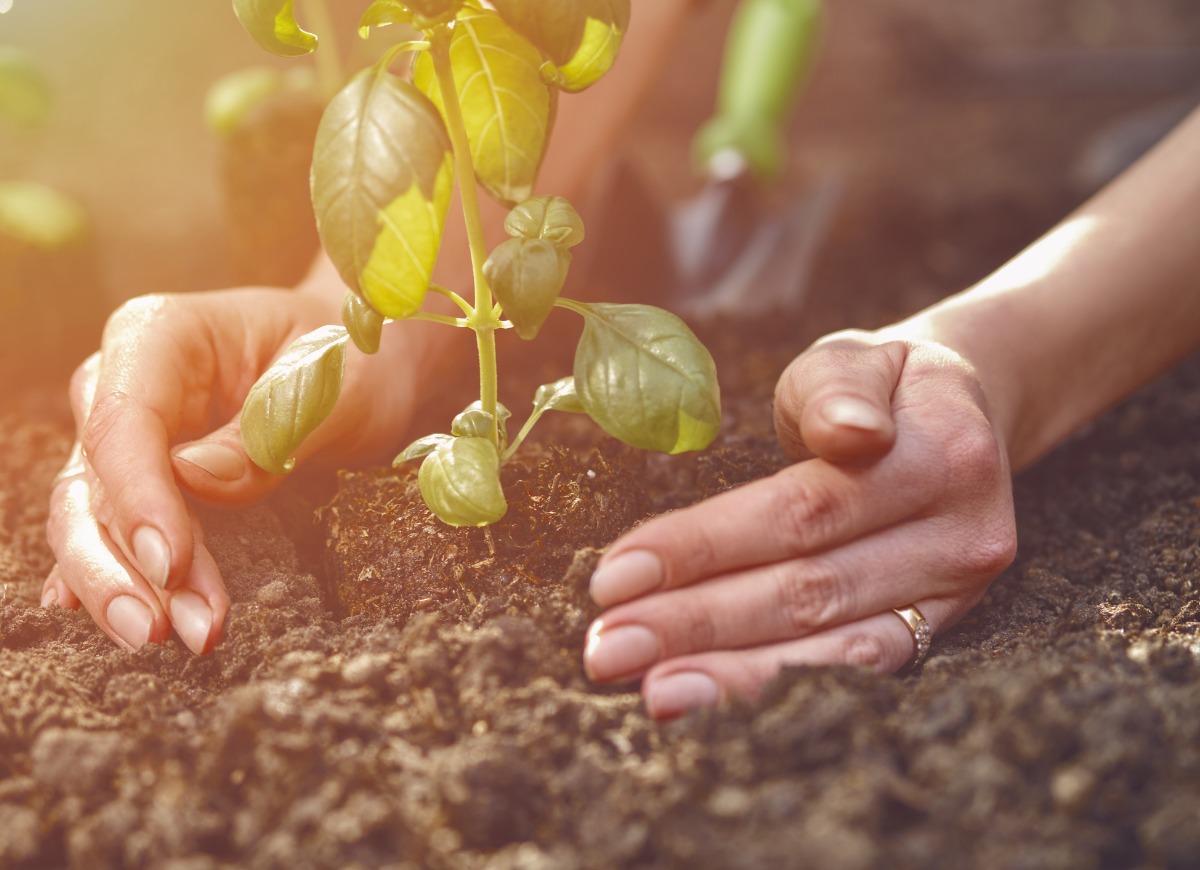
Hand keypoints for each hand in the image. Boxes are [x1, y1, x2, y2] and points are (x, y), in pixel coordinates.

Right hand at [42, 280, 424, 652]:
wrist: (359, 366)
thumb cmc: (347, 360)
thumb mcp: (330, 389)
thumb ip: (268, 432)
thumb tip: (195, 478)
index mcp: (159, 337)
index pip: (123, 423)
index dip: (139, 500)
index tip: (170, 564)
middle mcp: (121, 383)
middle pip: (89, 483)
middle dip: (122, 565)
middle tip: (164, 630)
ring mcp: (125, 437)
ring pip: (91, 520)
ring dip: (128, 588)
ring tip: (178, 638)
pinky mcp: (140, 481)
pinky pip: (112, 534)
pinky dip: (121, 579)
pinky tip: (120, 623)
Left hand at [582, 328, 1018, 718]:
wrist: (954, 418)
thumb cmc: (875, 388)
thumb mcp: (854, 358)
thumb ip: (839, 389)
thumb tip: (852, 431)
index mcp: (942, 454)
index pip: (801, 511)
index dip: (703, 546)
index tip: (614, 575)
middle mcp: (960, 536)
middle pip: (808, 590)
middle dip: (697, 624)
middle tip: (608, 650)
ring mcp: (955, 595)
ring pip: (833, 649)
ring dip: (733, 676)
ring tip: (651, 692)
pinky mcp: (937, 631)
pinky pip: (855, 673)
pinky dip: (779, 689)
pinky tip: (711, 702)